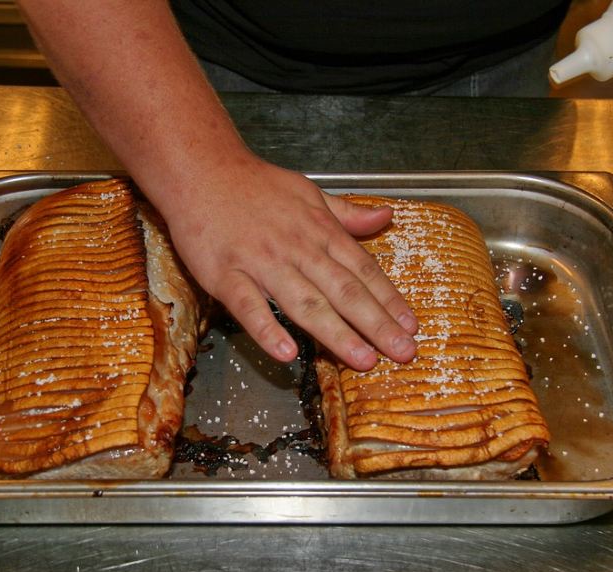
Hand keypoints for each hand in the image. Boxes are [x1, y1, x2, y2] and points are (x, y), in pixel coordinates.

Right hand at [152, 153, 417, 370]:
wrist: (201, 170)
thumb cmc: (256, 185)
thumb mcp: (310, 192)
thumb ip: (347, 213)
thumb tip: (385, 218)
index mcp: (320, 230)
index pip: (363, 270)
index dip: (389, 300)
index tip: (411, 326)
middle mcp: (297, 248)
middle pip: (344, 291)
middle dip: (377, 324)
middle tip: (403, 352)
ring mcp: (261, 263)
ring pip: (305, 302)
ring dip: (336, 333)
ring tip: (363, 360)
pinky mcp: (225, 274)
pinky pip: (248, 306)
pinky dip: (267, 329)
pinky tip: (287, 353)